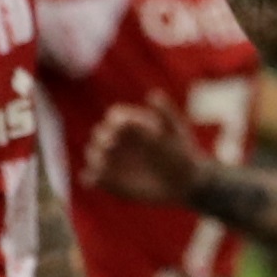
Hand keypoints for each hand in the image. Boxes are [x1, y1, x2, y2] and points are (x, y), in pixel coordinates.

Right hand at [83, 99, 204, 204]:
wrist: (184, 181)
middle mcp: (116, 139)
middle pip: (99, 134)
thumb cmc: (180, 152)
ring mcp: (111, 159)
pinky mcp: (109, 179)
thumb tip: (154, 94)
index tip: (121, 126)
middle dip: (102, 138)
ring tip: (101, 164)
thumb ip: (166, 113)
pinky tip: (93, 181)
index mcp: (130, 123)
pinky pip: (94, 178)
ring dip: (95, 158)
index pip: (115, 116)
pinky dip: (92, 178)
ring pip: (93, 155)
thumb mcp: (175, 132)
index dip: (116, 121)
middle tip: (110, 145)